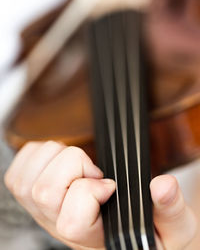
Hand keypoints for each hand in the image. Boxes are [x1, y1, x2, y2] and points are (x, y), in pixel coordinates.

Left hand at [4, 142, 196, 249]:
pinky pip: (18, 171)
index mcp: (94, 238)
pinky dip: (36, 155)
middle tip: (93, 171)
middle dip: (73, 167)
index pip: (71, 221)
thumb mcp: (173, 228)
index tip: (109, 185)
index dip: (90, 192)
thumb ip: (170, 209)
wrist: (132, 235)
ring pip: (26, 181)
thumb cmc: (149, 233)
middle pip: (44, 192)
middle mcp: (62, 227)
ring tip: (78, 165)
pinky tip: (58, 159)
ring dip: (54, 159)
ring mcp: (44, 212)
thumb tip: (162, 186)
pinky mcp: (35, 197)